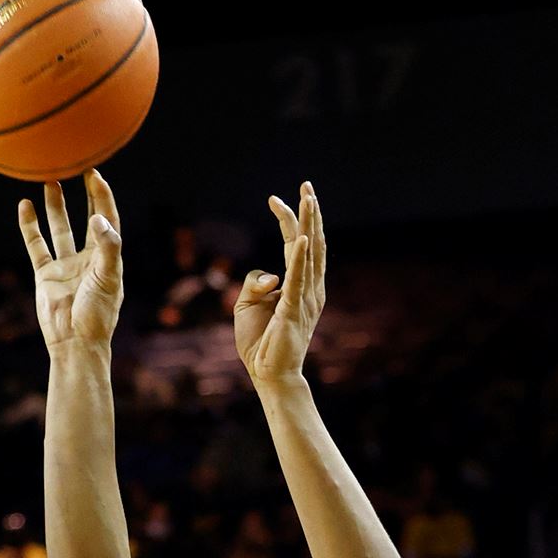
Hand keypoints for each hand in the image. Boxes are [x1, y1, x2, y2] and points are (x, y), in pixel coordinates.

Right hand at [17, 170, 123, 353]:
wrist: (74, 343)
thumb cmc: (97, 314)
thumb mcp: (108, 278)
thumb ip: (107, 247)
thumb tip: (98, 218)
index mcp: (108, 257)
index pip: (107, 219)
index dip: (102, 196)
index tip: (94, 174)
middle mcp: (88, 258)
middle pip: (87, 218)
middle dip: (84, 195)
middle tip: (77, 167)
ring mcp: (66, 265)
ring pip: (59, 228)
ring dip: (55, 206)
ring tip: (50, 181)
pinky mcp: (46, 274)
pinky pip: (36, 245)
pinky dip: (30, 226)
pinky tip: (24, 206)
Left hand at [234, 181, 325, 388]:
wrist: (268, 373)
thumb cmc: (260, 340)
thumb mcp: (247, 304)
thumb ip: (254, 282)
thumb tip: (269, 274)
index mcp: (301, 285)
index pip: (297, 245)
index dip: (289, 220)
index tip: (274, 197)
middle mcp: (310, 288)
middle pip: (311, 242)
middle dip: (309, 212)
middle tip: (306, 185)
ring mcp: (305, 298)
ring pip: (309, 254)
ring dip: (309, 224)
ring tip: (309, 198)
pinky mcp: (294, 310)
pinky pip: (299, 280)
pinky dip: (302, 259)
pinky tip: (304, 239)